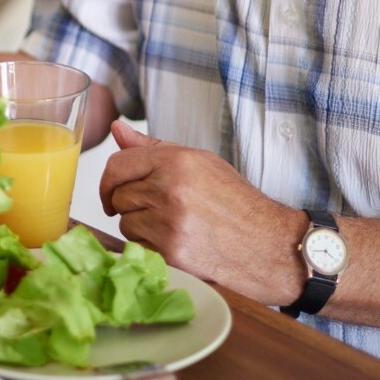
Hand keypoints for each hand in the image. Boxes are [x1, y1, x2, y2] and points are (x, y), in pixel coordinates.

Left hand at [100, 120, 308, 304]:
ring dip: (140, 227)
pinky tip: (177, 244)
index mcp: (177, 161)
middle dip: (131, 204)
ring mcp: (169, 222)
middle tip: (159, 210)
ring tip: (173, 227)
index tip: (112, 191)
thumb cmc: (237, 203)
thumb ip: (153, 148)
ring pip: (125, 223)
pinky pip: (138, 246)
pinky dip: (150, 248)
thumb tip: (117, 128)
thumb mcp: (201, 163)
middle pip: (119, 196)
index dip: (109, 180)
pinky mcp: (170, 252)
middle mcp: (170, 189)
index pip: (118, 164)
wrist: (270, 246)